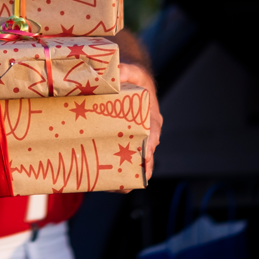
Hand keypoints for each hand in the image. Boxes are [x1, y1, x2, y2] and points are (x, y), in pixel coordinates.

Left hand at [119, 63, 162, 183]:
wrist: (131, 81)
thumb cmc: (135, 79)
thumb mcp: (133, 73)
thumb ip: (126, 72)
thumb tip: (117, 72)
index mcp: (152, 119)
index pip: (153, 137)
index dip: (149, 149)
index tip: (144, 159)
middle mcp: (147, 133)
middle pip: (145, 155)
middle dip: (137, 169)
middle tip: (126, 182)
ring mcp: (137, 140)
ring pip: (135, 160)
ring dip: (127, 173)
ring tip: (114, 187)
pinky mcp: (125, 142)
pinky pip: (123, 157)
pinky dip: (117, 168)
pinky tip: (104, 179)